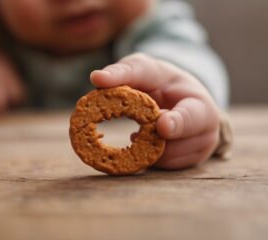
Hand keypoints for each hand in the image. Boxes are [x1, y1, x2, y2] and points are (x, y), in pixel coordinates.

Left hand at [90, 53, 219, 169]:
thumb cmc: (158, 81)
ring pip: (164, 160)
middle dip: (153, 143)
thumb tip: (96, 78)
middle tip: (133, 137)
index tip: (161, 125)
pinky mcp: (185, 165)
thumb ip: (123, 72)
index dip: (177, 123)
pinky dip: (145, 158)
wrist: (176, 99)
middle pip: (177, 146)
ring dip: (144, 149)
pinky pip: (160, 168)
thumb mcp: (143, 69)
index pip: (191, 116)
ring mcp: (198, 151)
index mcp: (199, 105)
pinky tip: (141, 143)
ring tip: (137, 133)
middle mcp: (205, 132)